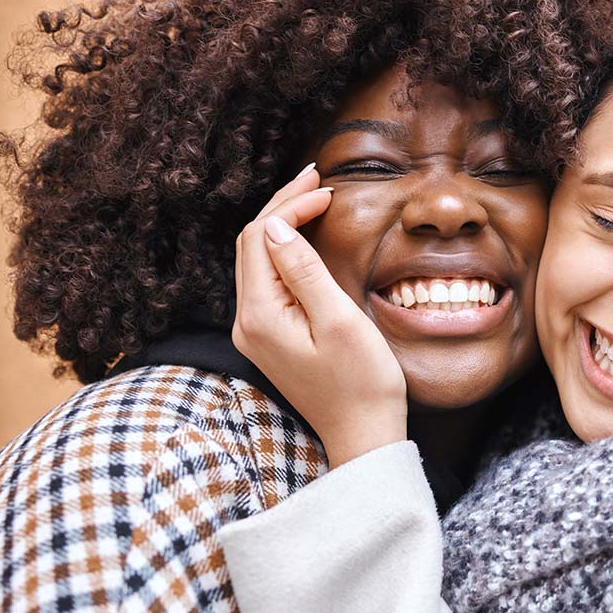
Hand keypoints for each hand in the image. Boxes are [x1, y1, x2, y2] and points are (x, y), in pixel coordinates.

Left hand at [233, 164, 407, 466]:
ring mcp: (256, 332)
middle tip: (318, 178)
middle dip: (282, 206)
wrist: (364, 435)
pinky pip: (268, 281)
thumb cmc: (362, 382)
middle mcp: (247, 323)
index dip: (290, 206)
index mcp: (260, 316)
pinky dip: (285, 251)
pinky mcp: (271, 338)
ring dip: (281, 225)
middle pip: (251, 245)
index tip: (328, 190)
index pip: (259, 238)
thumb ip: (304, 271)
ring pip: (257, 261)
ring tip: (312, 197)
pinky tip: (305, 237)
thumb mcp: (339, 320)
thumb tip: (274, 227)